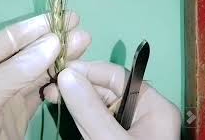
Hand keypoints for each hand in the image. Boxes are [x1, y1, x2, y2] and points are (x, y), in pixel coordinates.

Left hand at [0, 12, 90, 139]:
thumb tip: (52, 43)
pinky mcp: (20, 114)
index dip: (37, 26)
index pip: (9, 39)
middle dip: (55, 43)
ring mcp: (7, 96)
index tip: (64, 18)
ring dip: (61, 63)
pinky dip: (58, 87)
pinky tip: (71, 80)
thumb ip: (14, 71)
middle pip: (29, 54)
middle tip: (81, 34)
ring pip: (39, 73)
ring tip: (83, 51)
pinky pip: (42, 94)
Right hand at [55, 61, 180, 139]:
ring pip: (98, 103)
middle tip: (51, 88)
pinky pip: (96, 119)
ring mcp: (129, 124)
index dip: (90, 71)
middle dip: (79, 86)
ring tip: (52, 97)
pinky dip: (80, 116)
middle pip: (107, 89)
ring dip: (75, 100)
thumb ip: (89, 109)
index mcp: (153, 106)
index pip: (119, 77)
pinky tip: (66, 110)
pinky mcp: (116, 135)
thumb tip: (67, 75)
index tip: (62, 71)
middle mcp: (143, 111)